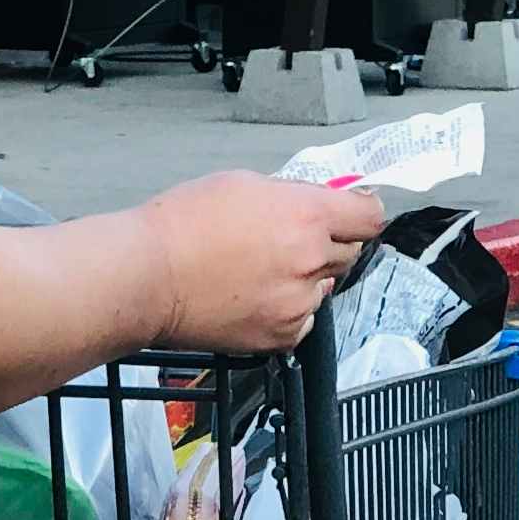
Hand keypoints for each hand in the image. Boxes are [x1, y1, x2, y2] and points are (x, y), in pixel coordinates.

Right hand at [140, 171, 392, 355]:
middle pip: (349, 251)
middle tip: (289, 239)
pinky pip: (304, 319)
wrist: (149, 275)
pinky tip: (255, 296)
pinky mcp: (281, 335)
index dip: (361, 211)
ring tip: (262, 269)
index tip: (352, 213)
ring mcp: (298, 303)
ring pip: (324, 287)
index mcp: (306, 215)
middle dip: (327, 242)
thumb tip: (318, 202)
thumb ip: (291, 195)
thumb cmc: (184, 224)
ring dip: (306, 277)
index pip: (369, 216)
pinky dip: (289, 309)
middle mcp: (310, 260)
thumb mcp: (244, 184)